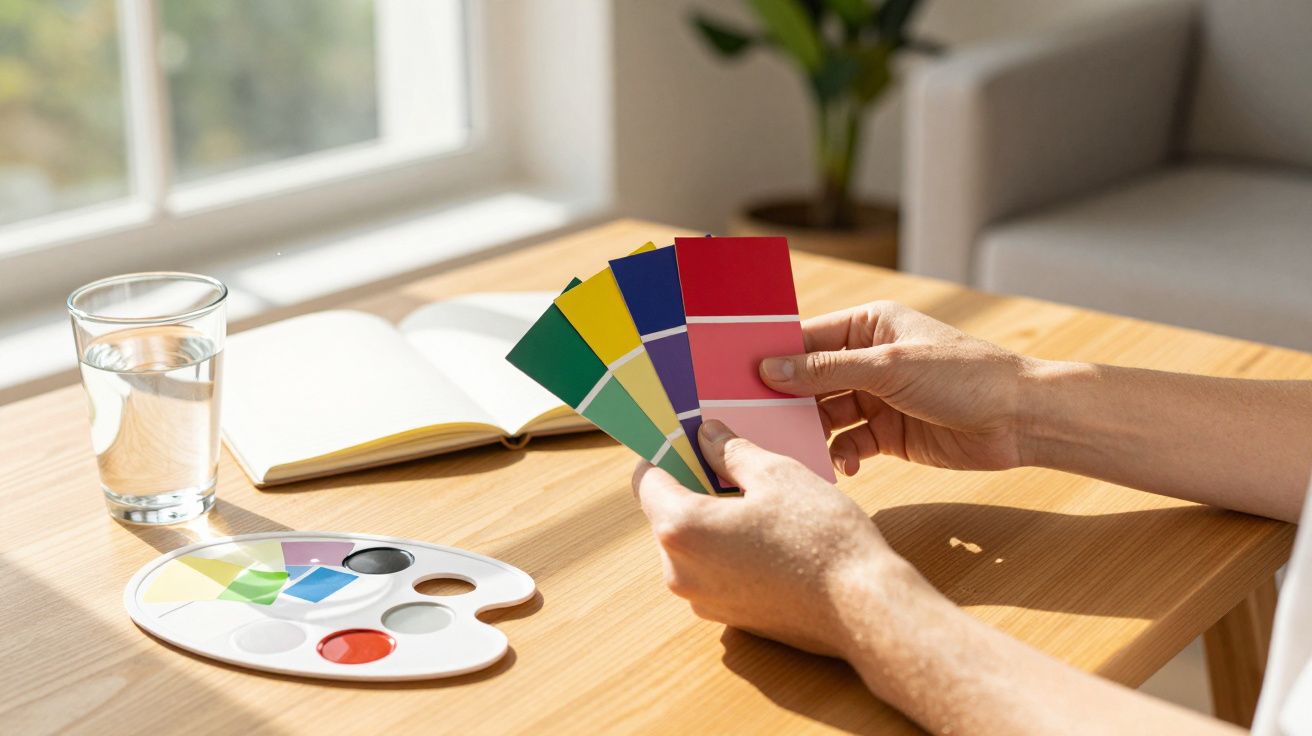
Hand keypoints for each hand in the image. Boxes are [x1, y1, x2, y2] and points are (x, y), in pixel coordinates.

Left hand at [632, 419, 910, 657]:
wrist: (865, 609)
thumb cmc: (822, 537)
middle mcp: (679, 571)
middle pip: (666, 513)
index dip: (666, 452)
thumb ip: (730, 451)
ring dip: (711, 517)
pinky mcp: (728, 617)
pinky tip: (768, 535)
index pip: (646, 479)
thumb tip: (706, 433)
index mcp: (681, 529)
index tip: (688, 437)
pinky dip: (728, 548)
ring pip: (691, 543)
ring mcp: (702, 601)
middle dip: (692, 484)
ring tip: (756, 497)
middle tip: (730, 460)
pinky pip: (713, 571)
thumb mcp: (776, 475)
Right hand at [759, 301, 1035, 473]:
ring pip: (825, 416)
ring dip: (812, 433)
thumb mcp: (889, 367)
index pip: (806, 339)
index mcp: (868, 326)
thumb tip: (769, 369)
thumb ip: (827, 371)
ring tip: (797, 450)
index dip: (773, 358)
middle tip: (756, 423)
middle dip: (787, 402)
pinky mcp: (889, 434)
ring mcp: (877, 398)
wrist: (1022, 419)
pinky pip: (849, 443)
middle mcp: (868, 359)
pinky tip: (842, 466)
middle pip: (810, 380)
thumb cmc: (964, 375)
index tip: (736, 377)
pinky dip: (840, 455)